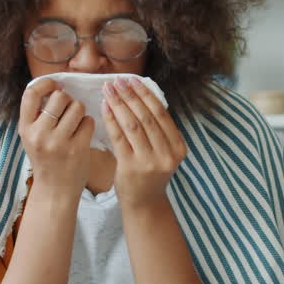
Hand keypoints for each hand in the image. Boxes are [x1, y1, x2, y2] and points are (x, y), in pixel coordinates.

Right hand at [18, 78, 94, 197]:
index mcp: (25, 129)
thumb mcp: (32, 137)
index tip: (55, 86)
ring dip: (80, 111)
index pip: (31, 93)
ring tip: (75, 123)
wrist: (55, 191)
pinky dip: (88, 124)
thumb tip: (55, 86)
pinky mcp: (77, 149)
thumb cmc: (45, 160)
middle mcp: (40, 134)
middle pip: (59, 97)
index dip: (45, 83)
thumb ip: (38, 115)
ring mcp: (59, 142)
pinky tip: (82, 134)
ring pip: (77, 107)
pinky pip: (88, 122)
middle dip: (68, 100)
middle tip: (68, 111)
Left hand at [102, 76, 186, 210]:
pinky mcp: (131, 167)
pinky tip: (104, 107)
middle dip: (130, 95)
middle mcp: (167, 154)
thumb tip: (141, 95)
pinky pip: (119, 137)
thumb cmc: (150, 174)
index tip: (133, 80)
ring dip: (119, 104)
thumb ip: (158, 130)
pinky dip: (111, 119)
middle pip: (146, 117)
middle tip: (117, 81)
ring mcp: (149, 162)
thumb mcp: (163, 152)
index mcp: (178, 147)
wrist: (144, 204)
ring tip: (108, 90)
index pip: (161, 113)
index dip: (146, 94)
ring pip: (132, 125)